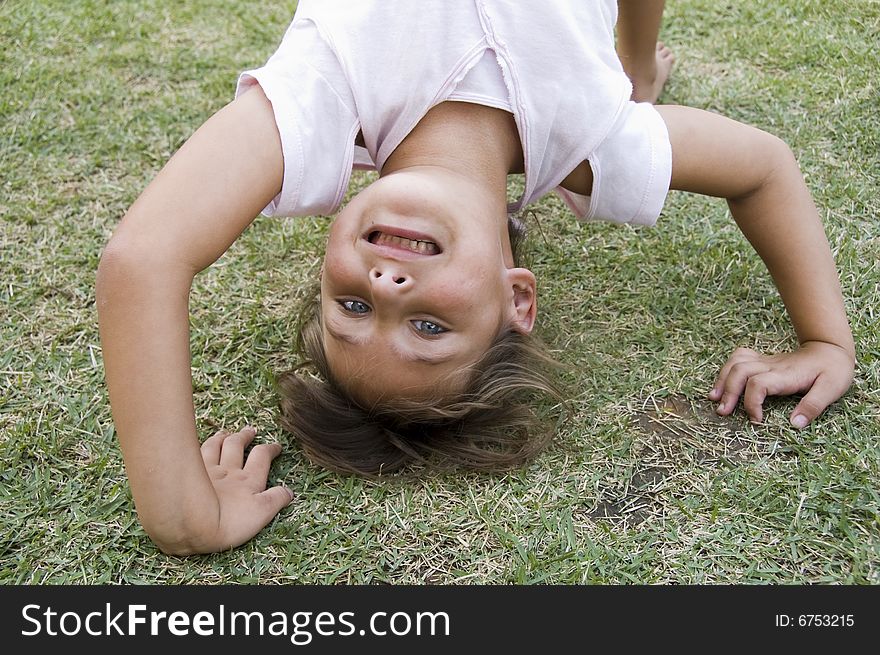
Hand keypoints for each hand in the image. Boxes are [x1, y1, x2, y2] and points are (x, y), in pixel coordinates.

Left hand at [199, 426, 293, 550]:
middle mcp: (228, 471)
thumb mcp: (261, 513)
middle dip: (245, 437)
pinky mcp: (186, 473)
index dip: (270, 450)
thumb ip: (276, 500)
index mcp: (248, 480)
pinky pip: (196, 453)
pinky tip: (196, 446)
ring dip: (222, 438)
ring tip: (224, 433)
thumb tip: (289, 491)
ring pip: (215, 446)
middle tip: (250, 431)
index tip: (276, 446)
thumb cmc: (227, 521)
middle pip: (237, 446)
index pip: (262, 457)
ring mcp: (206, 470)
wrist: (191, 522)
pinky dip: (201, 446)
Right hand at [708, 342, 853, 427]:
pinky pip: (737, 358)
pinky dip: (726, 370)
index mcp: (786, 375)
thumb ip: (813, 406)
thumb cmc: (833, 370)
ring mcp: (764, 361)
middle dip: (728, 392)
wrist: (830, 347)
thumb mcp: (831, 390)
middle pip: (739, 371)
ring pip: (734, 363)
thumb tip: (795, 424)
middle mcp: (771, 365)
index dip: (751, 403)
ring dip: (722, 380)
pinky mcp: (761, 360)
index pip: (758, 384)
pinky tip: (724, 383)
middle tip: (723, 412)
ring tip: (714, 398)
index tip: (756, 421)